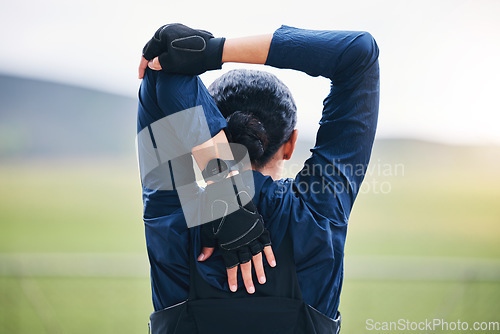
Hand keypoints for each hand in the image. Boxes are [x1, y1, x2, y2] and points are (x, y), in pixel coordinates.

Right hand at [138, 23, 224, 77]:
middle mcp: (168, 28)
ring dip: (158, 57)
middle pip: (154, 47)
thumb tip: (151, 63)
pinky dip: (167, 53)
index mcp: (162, 33)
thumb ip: (158, 63)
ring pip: (163, 46)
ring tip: (156, 68)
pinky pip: (171, 45)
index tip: (141, 77)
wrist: (213, 52)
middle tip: (146, 73)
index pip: (147, 51)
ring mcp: (177, 30)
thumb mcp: (172, 63)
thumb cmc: (192, 58)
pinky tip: (167, 61)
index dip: (143, 66)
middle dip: (149, 60)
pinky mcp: (185, 34)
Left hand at [199, 174, 275, 292]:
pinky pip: (266, 242)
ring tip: (263, 280)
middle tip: (252, 290)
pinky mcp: (259, 227)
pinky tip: (273, 263)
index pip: (231, 265)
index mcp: (228, 244)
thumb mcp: (208, 229)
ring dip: (260, 269)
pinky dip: (270, 253)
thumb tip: (201, 259)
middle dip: (248, 278)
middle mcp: (242, 242)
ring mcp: (252, 235)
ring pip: (257, 256)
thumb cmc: (215, 211)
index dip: (232, 278)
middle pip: (246, 264)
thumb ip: (207, 245)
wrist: (227, 194)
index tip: (234, 289)